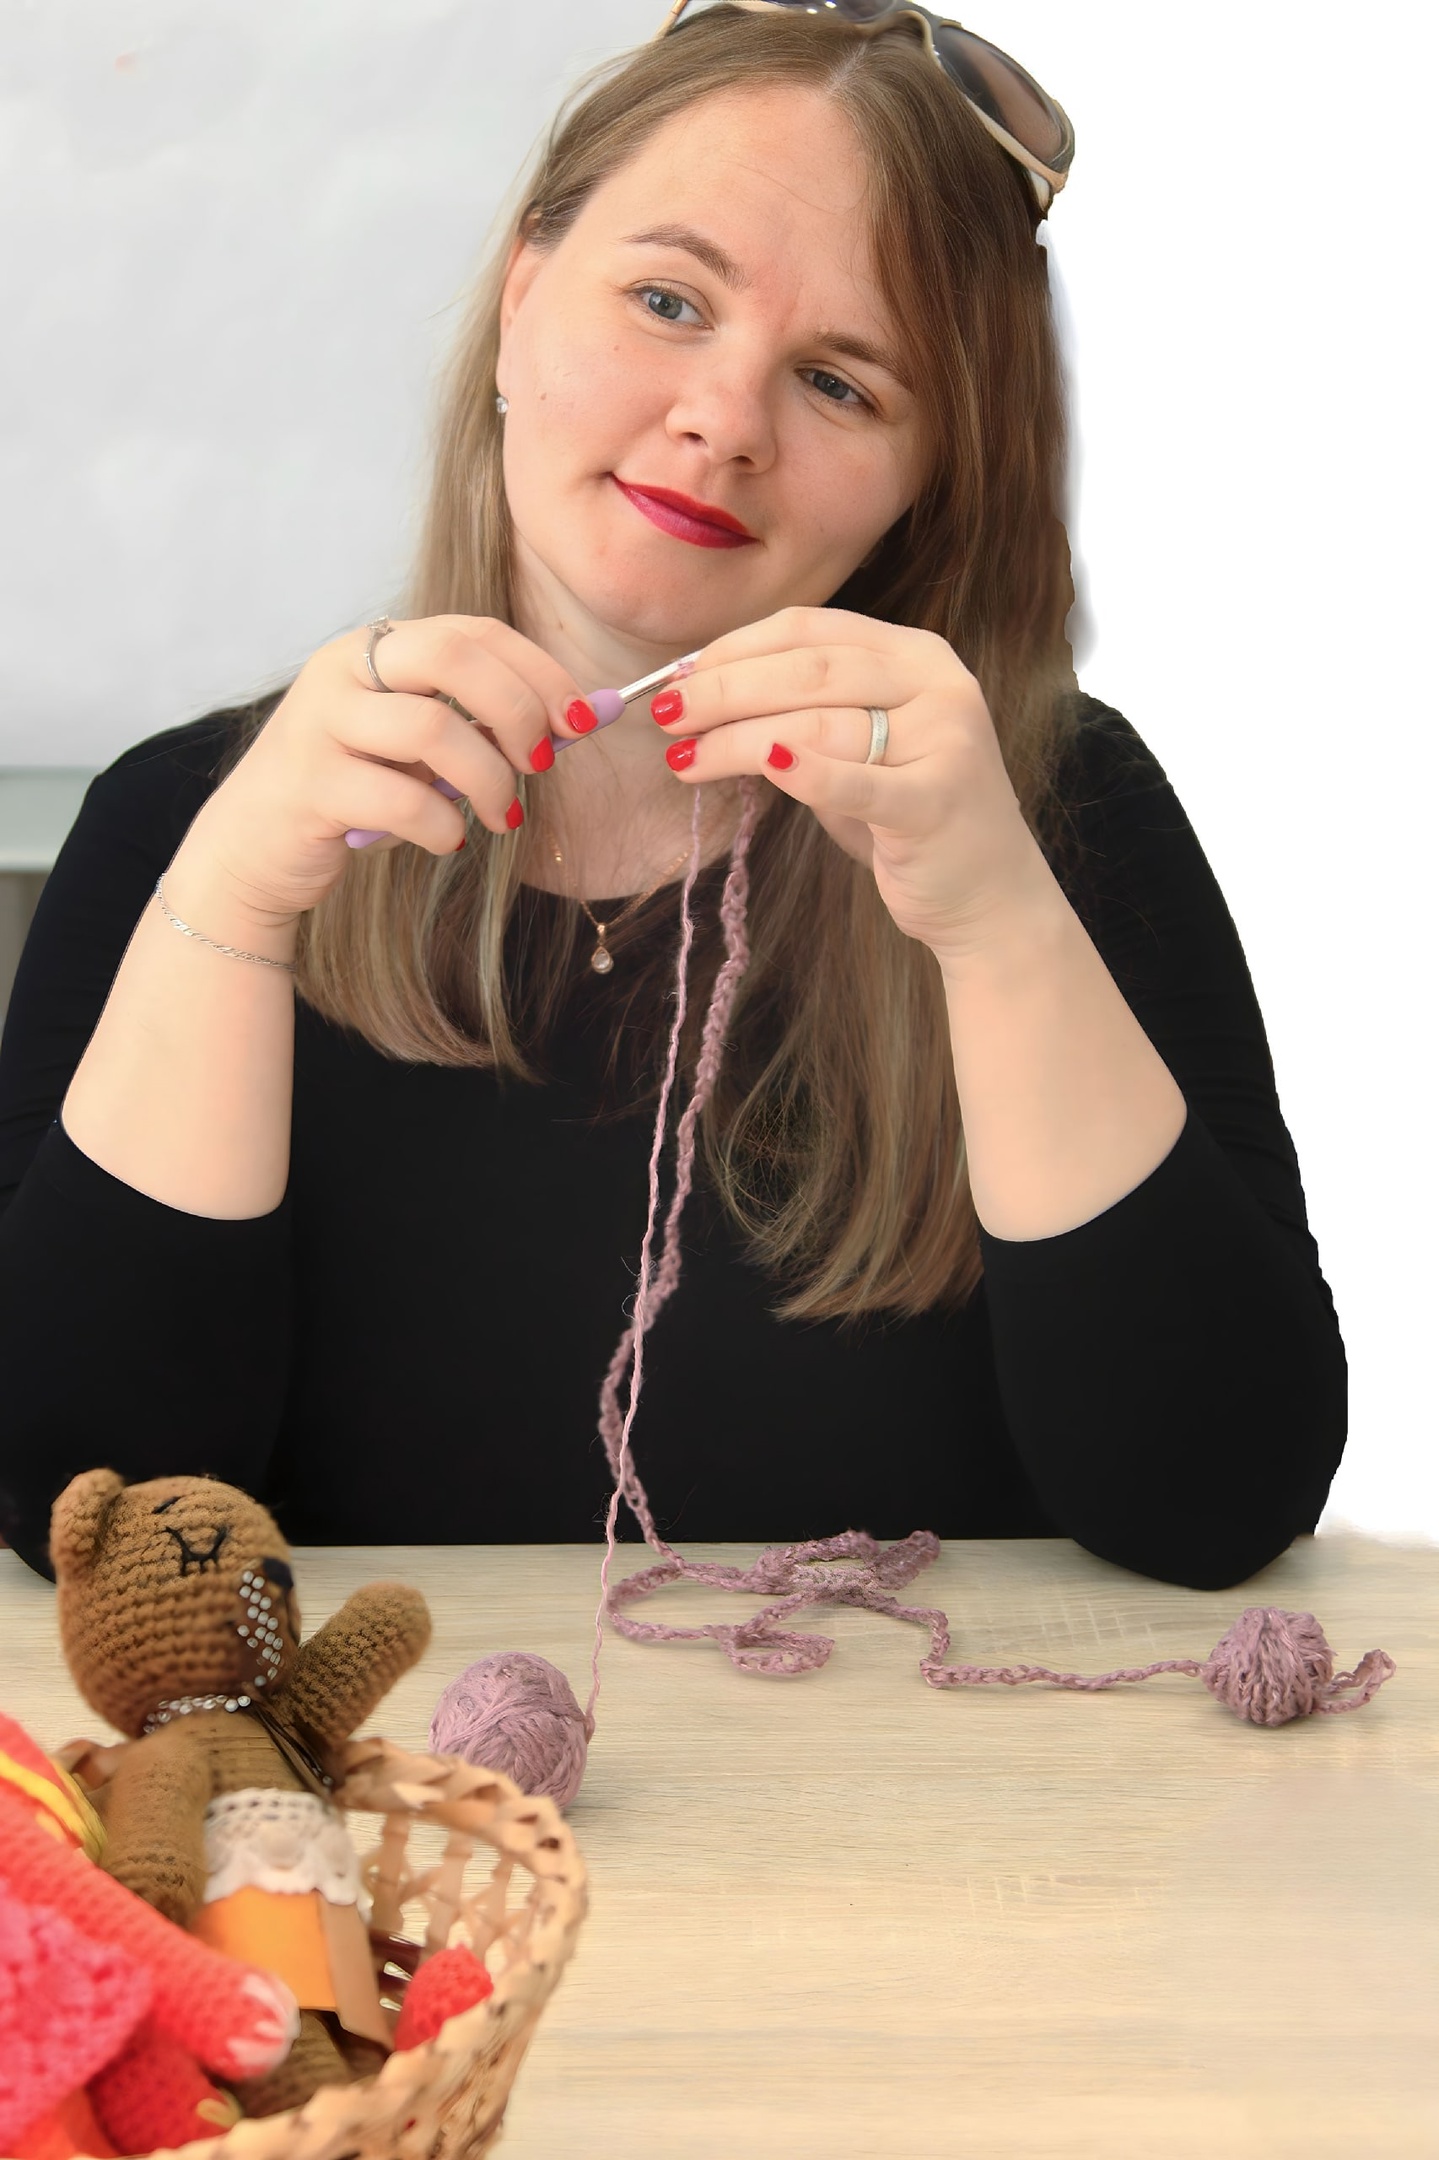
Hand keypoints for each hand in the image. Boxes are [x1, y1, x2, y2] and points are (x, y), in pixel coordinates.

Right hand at [172, 616, 596, 926]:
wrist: (253, 847)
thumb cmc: (353, 792)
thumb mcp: (417, 748)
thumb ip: (480, 726)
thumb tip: (580, 719)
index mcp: (375, 646)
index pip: (473, 632)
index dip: (539, 671)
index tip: (581, 720)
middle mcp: (342, 669)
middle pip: (452, 656)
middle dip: (517, 709)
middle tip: (539, 763)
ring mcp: (319, 724)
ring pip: (432, 728)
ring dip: (489, 779)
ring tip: (504, 816)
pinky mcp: (309, 786)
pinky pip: (403, 800)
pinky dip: (444, 827)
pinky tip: (448, 840)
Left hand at [650, 606, 1054, 966]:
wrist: (989, 896)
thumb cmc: (907, 817)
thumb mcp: (858, 749)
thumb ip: (802, 713)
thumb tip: (701, 695)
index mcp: (916, 654)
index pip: (809, 628)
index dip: (734, 647)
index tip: (676, 675)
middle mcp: (937, 685)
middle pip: (808, 671)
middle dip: (723, 689)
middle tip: (665, 714)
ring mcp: (945, 740)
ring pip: (819, 723)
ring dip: (737, 740)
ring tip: (685, 758)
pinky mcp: (937, 801)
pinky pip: (857, 781)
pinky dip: (806, 771)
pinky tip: (760, 763)